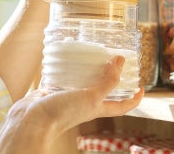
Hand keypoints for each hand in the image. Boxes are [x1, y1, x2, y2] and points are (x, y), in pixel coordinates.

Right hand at [0, 56, 143, 152]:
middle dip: (110, 76)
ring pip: (83, 81)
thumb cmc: (63, 113)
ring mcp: (68, 97)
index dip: (134, 99)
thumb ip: (107, 81)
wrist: (32, 121)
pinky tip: (67, 56)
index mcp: (97, 108)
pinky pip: (64, 77)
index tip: (141, 87)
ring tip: (93, 52)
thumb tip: (120, 62)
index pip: (121, 106)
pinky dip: (67, 67)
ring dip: (89, 69)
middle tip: (115, 59)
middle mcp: (84, 103)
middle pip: (103, 90)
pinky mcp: (53, 91)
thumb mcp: (91, 97)